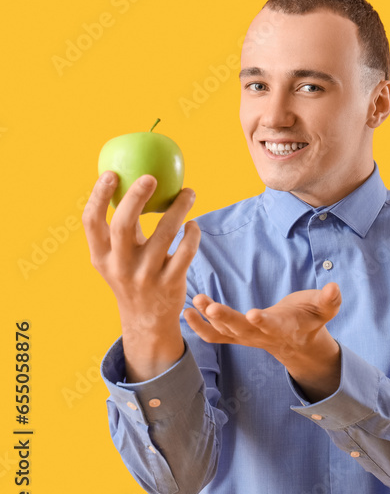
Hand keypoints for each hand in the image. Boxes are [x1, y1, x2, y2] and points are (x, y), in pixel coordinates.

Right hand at [83, 171, 199, 378]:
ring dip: (179, 208)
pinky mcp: (170, 283)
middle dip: (136, 197)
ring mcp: (145, 276)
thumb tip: (130, 183)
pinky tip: (193, 225)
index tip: (112, 174)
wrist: (147, 320)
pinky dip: (192, 234)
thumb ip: (121, 227)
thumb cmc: (132, 275)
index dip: (98, 196)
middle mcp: (120, 266)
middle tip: (152, 176)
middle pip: (123, 225)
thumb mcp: (116, 258)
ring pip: (164, 234)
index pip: (91, 222)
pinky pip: (186, 251)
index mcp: (101, 256)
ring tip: (189, 193)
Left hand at [184, 282, 342, 399]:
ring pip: (224, 332)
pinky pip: (214, 336)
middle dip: (225, 318)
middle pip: (242, 330)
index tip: (253, 314)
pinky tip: (187, 312)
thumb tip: (335, 288)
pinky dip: (199, 327)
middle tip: (210, 306)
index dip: (264, 321)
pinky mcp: (236, 335)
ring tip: (196, 300)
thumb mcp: (324, 308)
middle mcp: (263, 335)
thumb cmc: (311, 318)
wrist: (298, 341)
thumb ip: (329, 300)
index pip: (274, 326)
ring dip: (208, 319)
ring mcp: (247, 337)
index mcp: (285, 328)